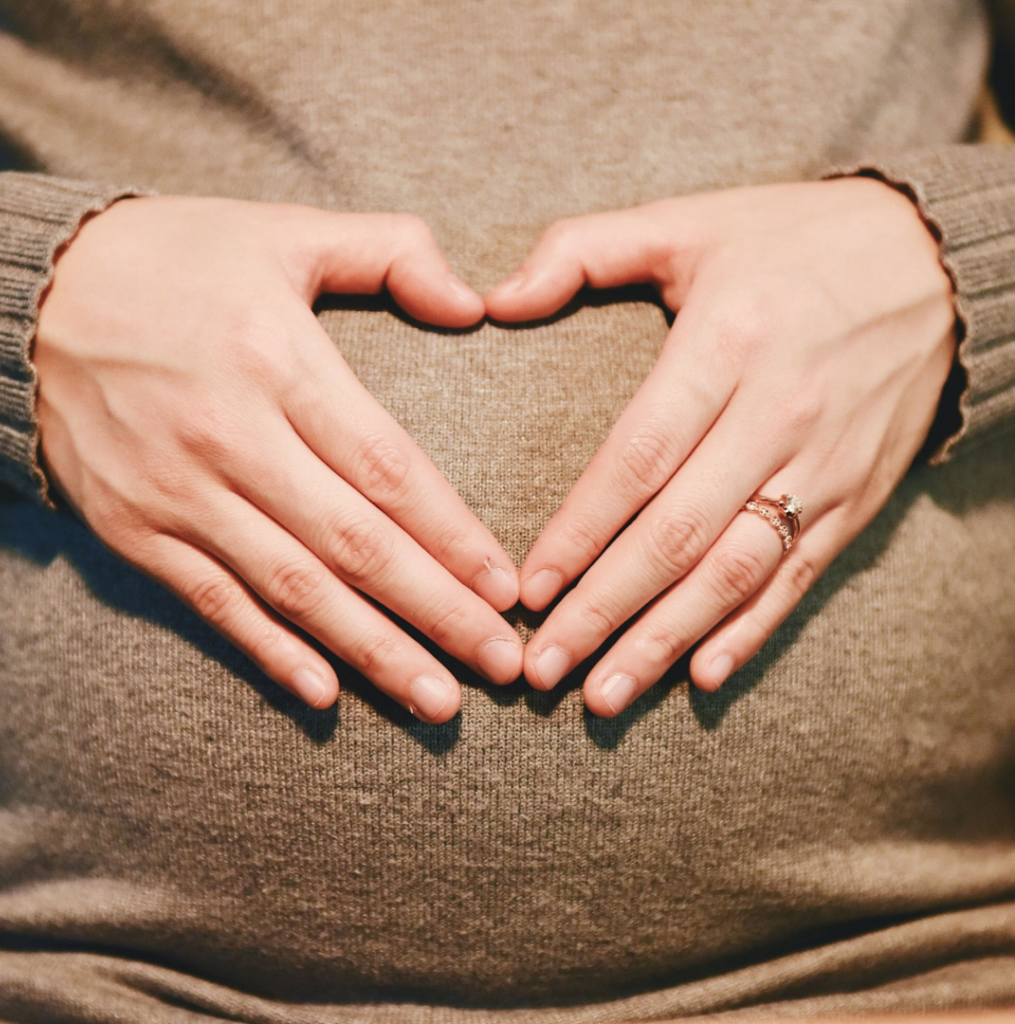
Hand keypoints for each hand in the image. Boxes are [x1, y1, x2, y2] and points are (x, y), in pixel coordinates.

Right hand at [36, 196, 522, 721]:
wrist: (23, 292)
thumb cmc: (174, 259)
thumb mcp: (284, 229)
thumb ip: (390, 251)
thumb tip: (474, 302)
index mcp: (278, 360)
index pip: (388, 469)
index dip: (453, 537)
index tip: (506, 589)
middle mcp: (230, 436)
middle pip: (354, 545)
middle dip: (437, 612)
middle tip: (502, 666)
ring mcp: (177, 493)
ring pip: (293, 589)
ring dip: (372, 652)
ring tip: (438, 702)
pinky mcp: (135, 530)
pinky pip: (213, 603)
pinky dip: (270, 652)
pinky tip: (326, 695)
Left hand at [486, 178, 955, 715]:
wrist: (938, 262)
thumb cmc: (793, 243)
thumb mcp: (688, 221)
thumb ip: (582, 250)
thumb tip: (492, 299)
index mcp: (727, 343)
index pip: (638, 458)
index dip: (579, 531)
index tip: (527, 589)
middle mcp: (779, 413)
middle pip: (678, 534)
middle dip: (604, 609)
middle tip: (543, 667)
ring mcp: (826, 463)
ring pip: (735, 571)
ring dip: (665, 640)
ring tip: (604, 694)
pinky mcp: (860, 496)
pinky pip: (801, 576)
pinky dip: (751, 631)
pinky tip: (701, 676)